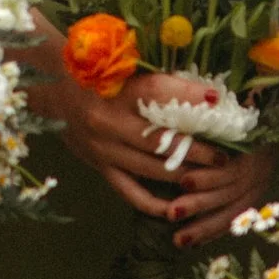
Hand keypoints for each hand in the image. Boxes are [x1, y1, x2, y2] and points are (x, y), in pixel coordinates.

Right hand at [34, 67, 273, 247]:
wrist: (53, 88)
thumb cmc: (98, 75)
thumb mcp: (123, 69)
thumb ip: (159, 80)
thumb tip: (206, 91)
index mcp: (114, 89)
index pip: (157, 91)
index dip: (188, 95)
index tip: (218, 101)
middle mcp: (107, 120)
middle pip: (159, 139)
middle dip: (196, 150)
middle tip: (225, 157)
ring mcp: (102, 148)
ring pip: (150, 168)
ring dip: (183, 176)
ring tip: (212, 180)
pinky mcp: (99, 167)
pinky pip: (129, 191)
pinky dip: (154, 203)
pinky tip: (177, 210)